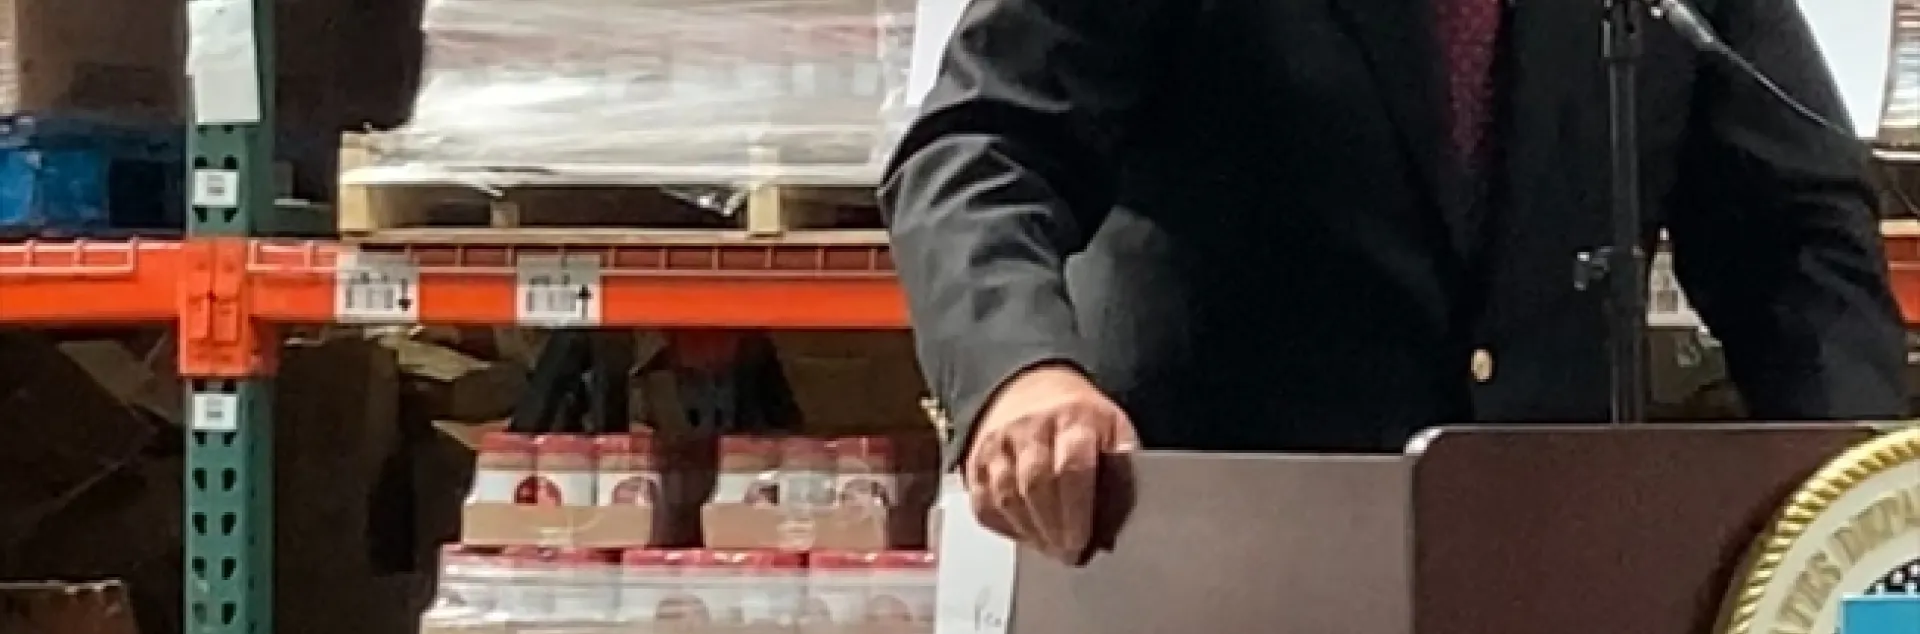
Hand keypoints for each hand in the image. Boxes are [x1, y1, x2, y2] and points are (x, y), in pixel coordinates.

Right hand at [965, 363, 1139, 561]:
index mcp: (1074, 419)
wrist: (1032, 390)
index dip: (1076, 511)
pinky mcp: (975, 461)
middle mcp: (1030, 427)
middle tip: (1068, 553)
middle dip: (1053, 527)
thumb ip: (1120, 475)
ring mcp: (998, 444)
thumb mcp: (1114, 432)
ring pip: (1005, 498)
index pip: (1072, 467)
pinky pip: (983, 505)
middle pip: (1035, 484)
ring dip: (1031, 532)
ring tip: (1052, 547)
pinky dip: (1005, 528)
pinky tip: (1027, 534)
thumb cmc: (1080, 421)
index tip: (1083, 540)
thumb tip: (1113, 525)